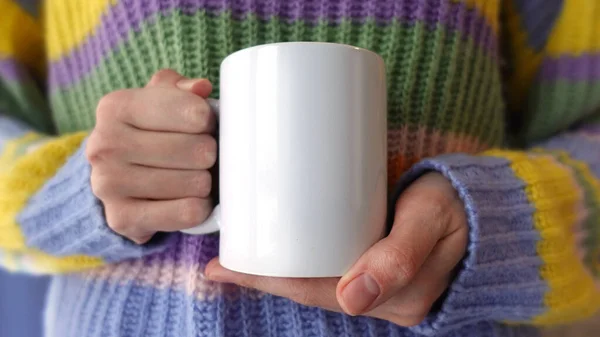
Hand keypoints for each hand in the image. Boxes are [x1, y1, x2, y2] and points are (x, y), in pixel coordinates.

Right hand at [87, 69, 216, 243]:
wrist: (119, 179)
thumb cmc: (151, 132)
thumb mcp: (162, 100)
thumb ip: (182, 88)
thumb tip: (201, 88)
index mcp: (115, 107)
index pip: (195, 114)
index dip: (210, 122)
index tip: (203, 126)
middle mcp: (104, 144)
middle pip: (199, 150)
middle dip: (209, 154)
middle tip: (199, 156)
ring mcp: (108, 184)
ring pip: (196, 183)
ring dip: (204, 182)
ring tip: (192, 176)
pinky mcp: (122, 219)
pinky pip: (189, 213)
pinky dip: (199, 208)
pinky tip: (189, 200)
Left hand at [205, 173, 467, 325]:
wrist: (485, 202)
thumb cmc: (457, 204)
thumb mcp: (430, 221)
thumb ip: (399, 257)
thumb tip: (351, 299)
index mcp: (396, 296)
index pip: (315, 293)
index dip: (267, 283)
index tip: (223, 269)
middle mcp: (383, 299)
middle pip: (309, 292)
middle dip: (262, 280)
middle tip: (218, 261)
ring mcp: (381, 288)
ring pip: (318, 286)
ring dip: (278, 274)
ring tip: (240, 256)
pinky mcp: (379, 269)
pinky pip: (332, 273)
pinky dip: (301, 265)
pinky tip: (283, 252)